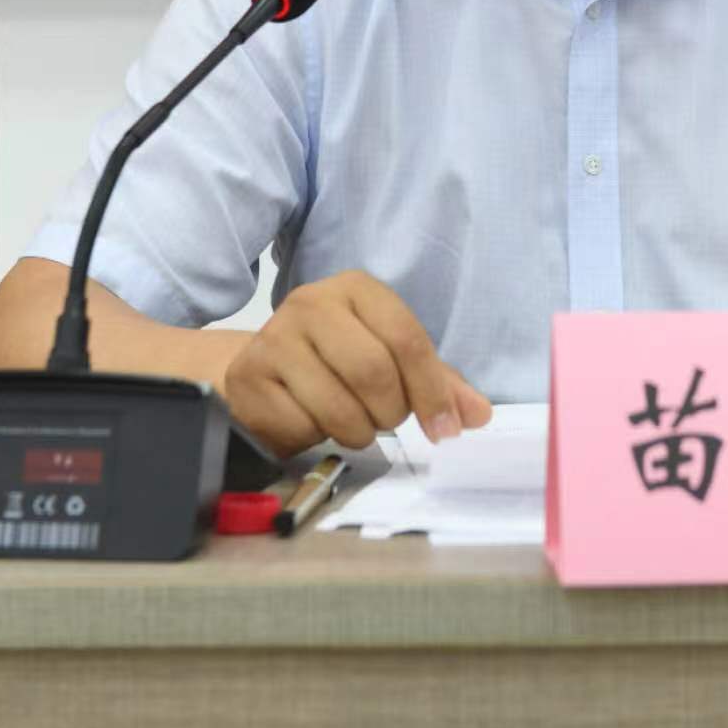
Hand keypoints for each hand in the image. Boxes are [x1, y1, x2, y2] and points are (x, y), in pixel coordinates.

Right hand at [223, 269, 492, 458]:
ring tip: (352, 422)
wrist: (260, 366)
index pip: (407, 338)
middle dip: (391, 413)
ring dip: (357, 432)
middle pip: (374, 372)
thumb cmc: (336, 360)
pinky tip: (311, 420)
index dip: (432, 391)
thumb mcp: (390, 358)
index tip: (446, 431)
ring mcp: (275, 338)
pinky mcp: (248, 377)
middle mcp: (312, 303)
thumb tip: (478, 416)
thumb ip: (437, 383)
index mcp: (356, 289)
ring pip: (339, 408)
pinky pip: (300, 427)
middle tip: (387, 421)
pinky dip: (316, 438)